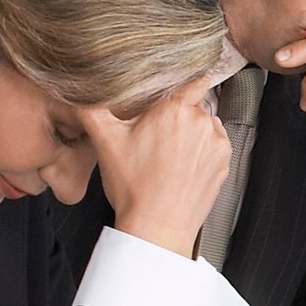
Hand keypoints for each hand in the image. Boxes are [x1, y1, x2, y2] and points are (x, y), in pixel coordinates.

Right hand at [81, 85, 233, 256]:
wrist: (157, 228)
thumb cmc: (133, 188)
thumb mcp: (105, 142)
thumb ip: (93, 109)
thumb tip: (80, 91)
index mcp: (175, 109)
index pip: (193, 78)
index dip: (182, 81)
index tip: (172, 88)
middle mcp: (202, 121)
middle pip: (193, 104)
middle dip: (176, 113)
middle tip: (155, 134)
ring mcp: (217, 143)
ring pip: (204, 124)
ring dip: (191, 132)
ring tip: (167, 155)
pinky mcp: (224, 162)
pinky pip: (214, 145)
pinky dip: (201, 151)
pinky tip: (181, 166)